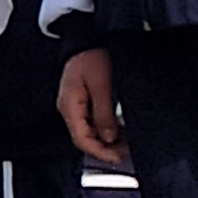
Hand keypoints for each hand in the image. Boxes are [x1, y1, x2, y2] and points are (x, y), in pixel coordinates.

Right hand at [60, 47, 123, 163]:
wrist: (87, 37)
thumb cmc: (92, 55)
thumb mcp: (103, 85)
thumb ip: (104, 113)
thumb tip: (107, 137)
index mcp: (69, 106)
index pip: (82, 139)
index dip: (100, 152)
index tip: (118, 159)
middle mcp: (69, 107)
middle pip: (85, 137)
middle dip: (106, 148)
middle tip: (127, 154)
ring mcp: (74, 104)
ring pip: (89, 131)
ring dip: (107, 139)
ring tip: (128, 143)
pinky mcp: (82, 100)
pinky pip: (92, 121)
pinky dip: (107, 128)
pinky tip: (121, 130)